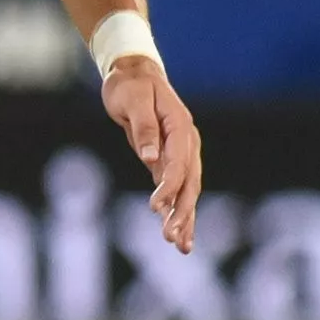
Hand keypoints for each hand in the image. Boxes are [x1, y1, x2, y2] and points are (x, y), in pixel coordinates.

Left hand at [104, 55, 200, 252]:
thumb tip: (150, 159)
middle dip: (182, 212)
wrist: (134, 73)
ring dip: (184, 218)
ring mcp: (181, 153)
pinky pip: (177, 189)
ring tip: (179, 245)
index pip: (178, 163)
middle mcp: (187, 143)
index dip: (168, 187)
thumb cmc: (130, 85)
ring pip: (187, 191)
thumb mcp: (132, 100)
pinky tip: (177, 233)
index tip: (156, 207)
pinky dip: (177, 210)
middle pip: (189, 183)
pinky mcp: (169, 161)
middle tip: (171, 238)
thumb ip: (144, 128)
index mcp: (181, 128)